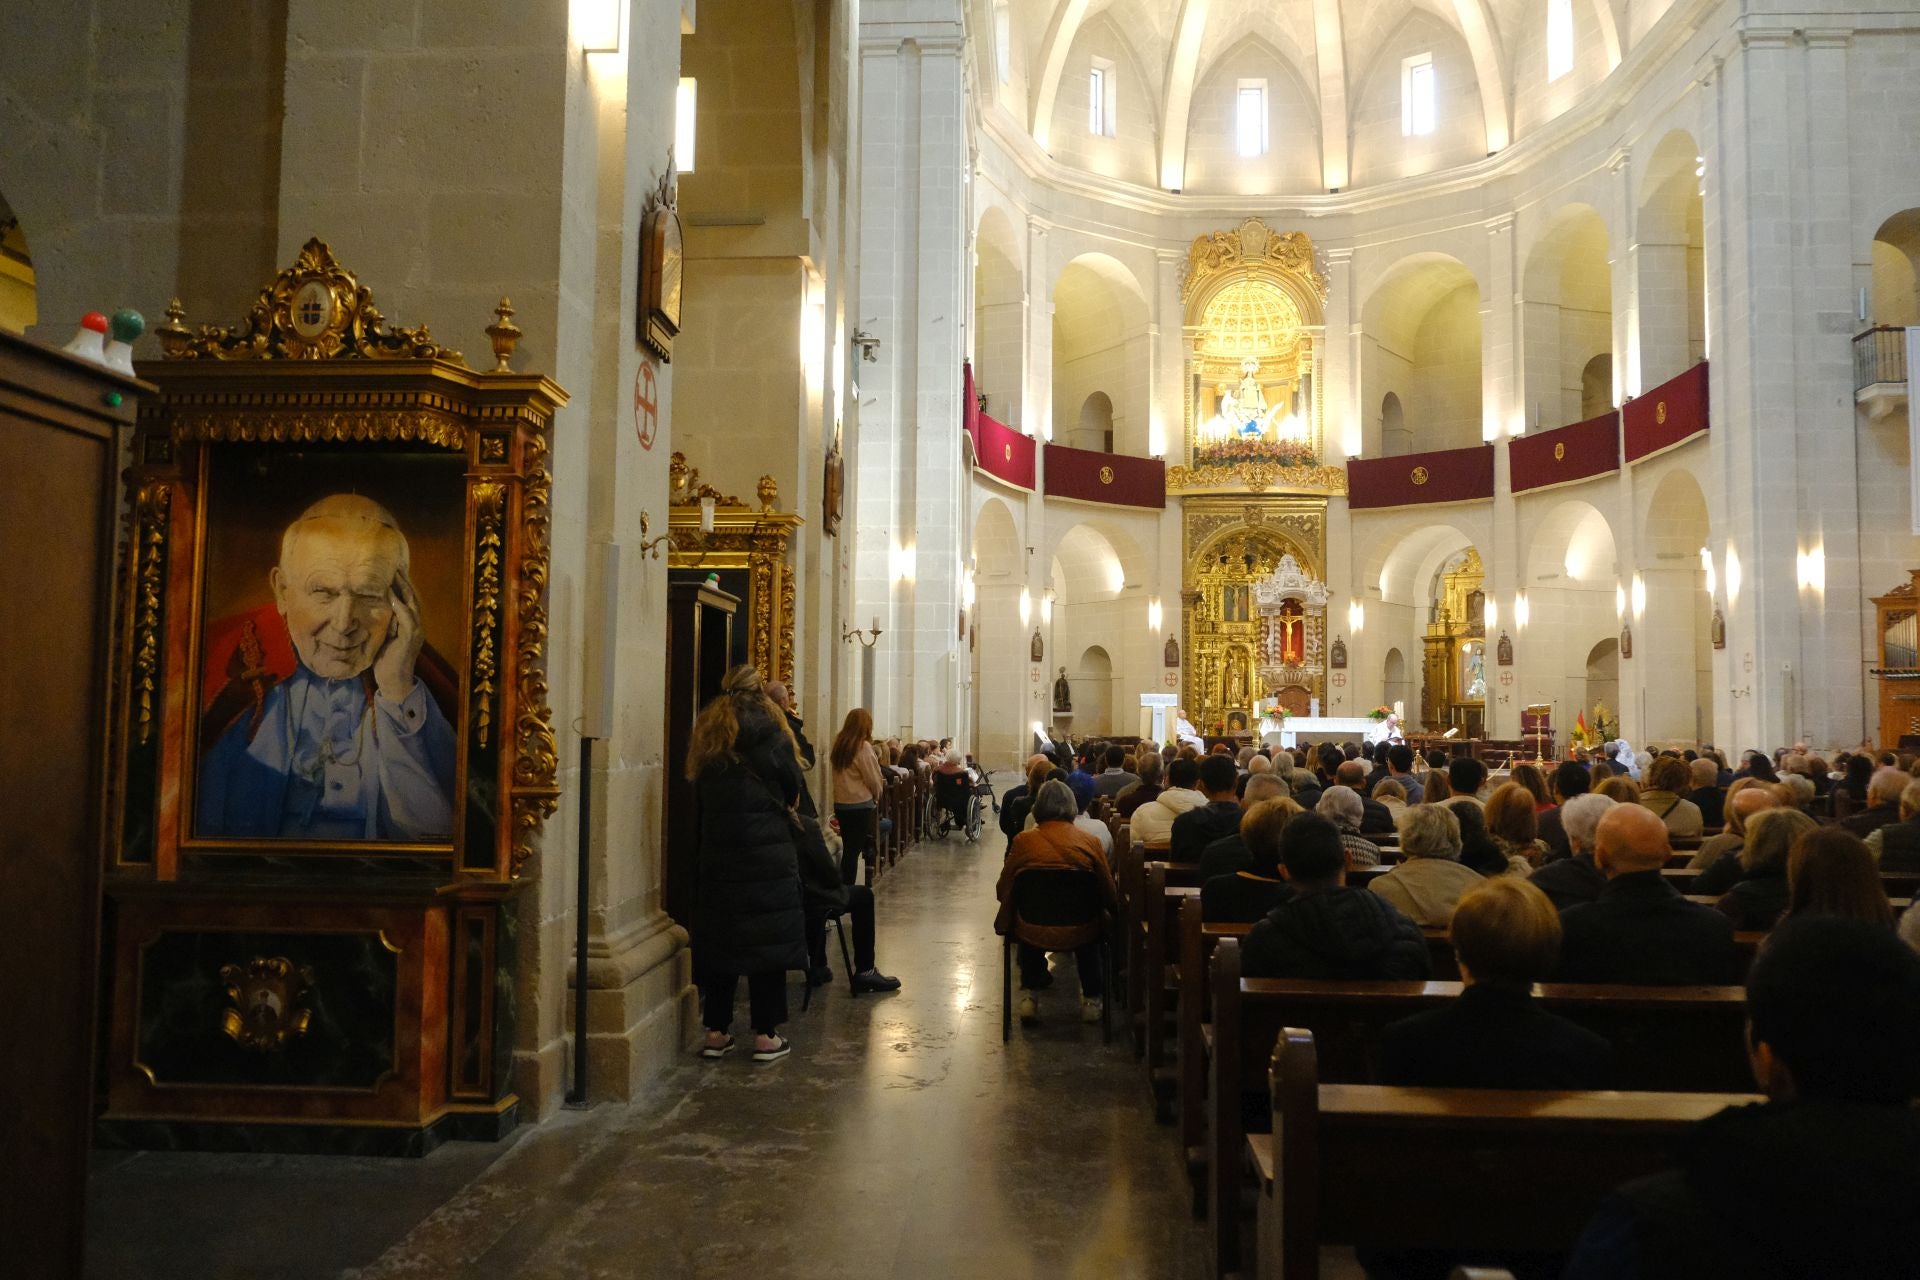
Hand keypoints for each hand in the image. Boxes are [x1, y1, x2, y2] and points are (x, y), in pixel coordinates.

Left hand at [373, 569, 424, 703]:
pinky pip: (406, 618)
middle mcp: (417, 625)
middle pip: (412, 598)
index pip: (408, 600)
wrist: (394, 682)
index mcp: (411, 624)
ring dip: (402, 590)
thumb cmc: (386, 661)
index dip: (402, 585)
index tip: (392, 571)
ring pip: (411, 605)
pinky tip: (392, 597)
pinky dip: (400, 607)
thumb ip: (384, 623)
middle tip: (394, 567)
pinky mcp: (410, 639)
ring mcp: (415, 631)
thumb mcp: (384, 637)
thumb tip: (371, 608)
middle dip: (404, 582)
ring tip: (393, 576)